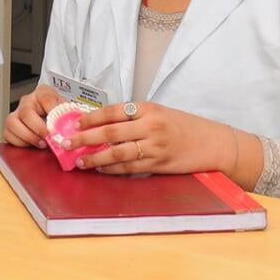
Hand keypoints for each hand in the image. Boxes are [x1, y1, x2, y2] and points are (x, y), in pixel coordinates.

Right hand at [3, 84, 62, 147]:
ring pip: (12, 123)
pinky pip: (7, 134)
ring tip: (40, 143)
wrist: (52, 119)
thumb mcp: (66, 111)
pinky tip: (31, 144)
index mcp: (43, 93)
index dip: (52, 113)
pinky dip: (19, 142)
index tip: (57, 126)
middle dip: (38, 129)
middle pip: (26, 112)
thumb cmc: (57, 114)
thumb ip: (67, 117)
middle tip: (48, 137)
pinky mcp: (10, 127)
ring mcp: (16, 113)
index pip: (46, 98)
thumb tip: (67, 129)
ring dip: (28, 136)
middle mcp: (27, 101)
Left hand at [55, 101, 236, 176]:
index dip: (91, 118)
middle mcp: (150, 126)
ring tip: (80, 161)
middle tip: (67, 143)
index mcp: (148, 108)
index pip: (112, 112)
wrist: (213, 143)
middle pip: (110, 133)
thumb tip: (103, 124)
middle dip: (85, 138)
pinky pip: (130, 168)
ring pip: (117, 153)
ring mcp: (155, 147)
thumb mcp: (160, 113)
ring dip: (96, 158)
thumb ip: (135, 117)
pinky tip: (101, 170)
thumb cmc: (184, 127)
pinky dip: (113, 170)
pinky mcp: (159, 165)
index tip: (74, 123)